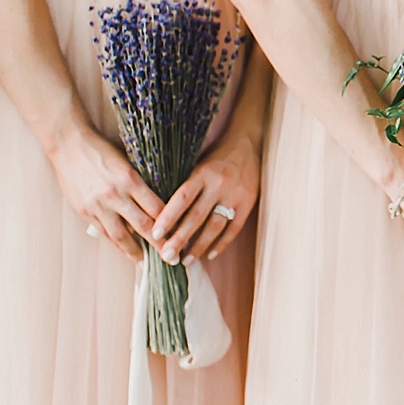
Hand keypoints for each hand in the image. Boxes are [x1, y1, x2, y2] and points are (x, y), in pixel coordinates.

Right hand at [46, 126, 163, 260]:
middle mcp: (116, 195)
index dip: (171, 224)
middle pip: (144, 225)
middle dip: (160, 244)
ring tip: (147, 264)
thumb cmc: (103, 151)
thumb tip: (160, 203)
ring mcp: (99, 205)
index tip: (182, 234)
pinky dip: (116, 244)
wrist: (70, 145)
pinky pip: (104, 233)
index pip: (158, 208)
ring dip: (136, 252)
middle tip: (172, 259)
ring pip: (122, 236)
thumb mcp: (128, 162)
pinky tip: (125, 252)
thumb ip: (141, 183)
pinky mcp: (85, 211)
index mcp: (131, 179)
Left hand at [151, 132, 259, 265]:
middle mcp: (219, 184)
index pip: (182, 199)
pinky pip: (234, 228)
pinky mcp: (248, 202)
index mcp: (203, 173)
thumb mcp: (197, 165)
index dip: (167, 218)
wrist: (247, 144)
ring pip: (215, 226)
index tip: (155, 235)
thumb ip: (183, 186)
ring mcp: (235, 194)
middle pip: (196, 217)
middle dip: (180, 239)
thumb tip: (158, 213)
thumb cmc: (214, 157)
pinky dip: (222, 243)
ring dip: (199, 246)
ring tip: (186, 260)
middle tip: (166, 256)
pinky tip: (210, 254)